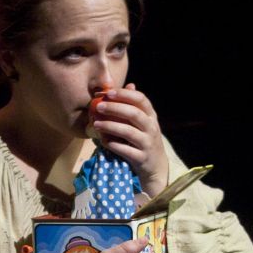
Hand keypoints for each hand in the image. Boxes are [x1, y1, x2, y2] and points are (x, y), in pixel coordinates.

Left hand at [91, 83, 168, 197]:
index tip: (109, 92)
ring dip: (111, 126)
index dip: (125, 94)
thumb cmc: (145, 140)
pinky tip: (103, 141)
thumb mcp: (144, 122)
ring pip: (129, 132)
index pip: (141, 99)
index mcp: (151, 116)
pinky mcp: (141, 158)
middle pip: (134, 114)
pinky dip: (113, 145)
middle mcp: (151, 128)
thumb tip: (129, 84)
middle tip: (98, 106)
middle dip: (115, 108)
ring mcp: (147, 144)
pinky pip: (126, 150)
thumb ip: (135, 105)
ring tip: (96, 124)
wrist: (156, 167)